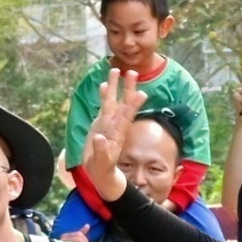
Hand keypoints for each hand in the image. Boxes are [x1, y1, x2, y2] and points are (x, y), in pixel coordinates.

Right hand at [78, 68, 144, 199]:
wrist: (100, 171)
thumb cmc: (104, 169)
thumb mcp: (103, 163)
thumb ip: (102, 151)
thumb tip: (99, 138)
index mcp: (117, 133)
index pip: (127, 117)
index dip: (134, 105)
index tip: (142, 94)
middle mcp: (114, 125)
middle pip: (122, 103)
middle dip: (127, 88)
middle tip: (133, 72)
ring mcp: (107, 123)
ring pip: (112, 101)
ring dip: (115, 86)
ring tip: (116, 70)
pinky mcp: (100, 124)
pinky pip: (103, 106)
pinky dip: (104, 95)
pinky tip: (105, 84)